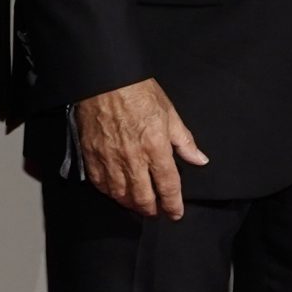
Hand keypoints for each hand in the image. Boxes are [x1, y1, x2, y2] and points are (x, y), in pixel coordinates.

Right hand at [75, 78, 208, 218]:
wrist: (104, 79)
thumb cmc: (138, 91)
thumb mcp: (169, 113)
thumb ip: (184, 141)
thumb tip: (200, 160)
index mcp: (156, 147)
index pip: (168, 186)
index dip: (173, 204)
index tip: (176, 213)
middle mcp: (133, 159)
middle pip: (143, 197)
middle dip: (152, 209)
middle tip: (156, 212)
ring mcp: (109, 159)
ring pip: (121, 195)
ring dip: (131, 204)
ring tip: (138, 205)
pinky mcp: (91, 156)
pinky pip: (100, 184)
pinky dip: (110, 193)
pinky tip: (116, 192)